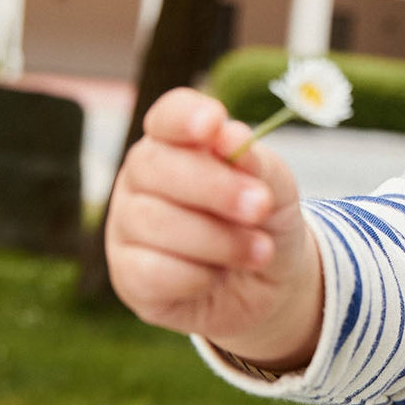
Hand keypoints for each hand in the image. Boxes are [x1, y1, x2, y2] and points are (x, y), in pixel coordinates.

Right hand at [106, 88, 321, 365]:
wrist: (269, 286)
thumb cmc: (264, 225)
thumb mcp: (276, 190)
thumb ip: (257, 164)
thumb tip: (230, 135)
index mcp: (175, 145)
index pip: (167, 118)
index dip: (184, 117)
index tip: (214, 122)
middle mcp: (142, 179)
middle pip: (154, 166)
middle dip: (214, 187)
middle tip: (261, 206)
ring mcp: (127, 227)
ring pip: (155, 222)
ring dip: (219, 240)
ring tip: (260, 251)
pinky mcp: (128, 275)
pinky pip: (153, 271)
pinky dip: (198, 277)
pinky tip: (218, 276)